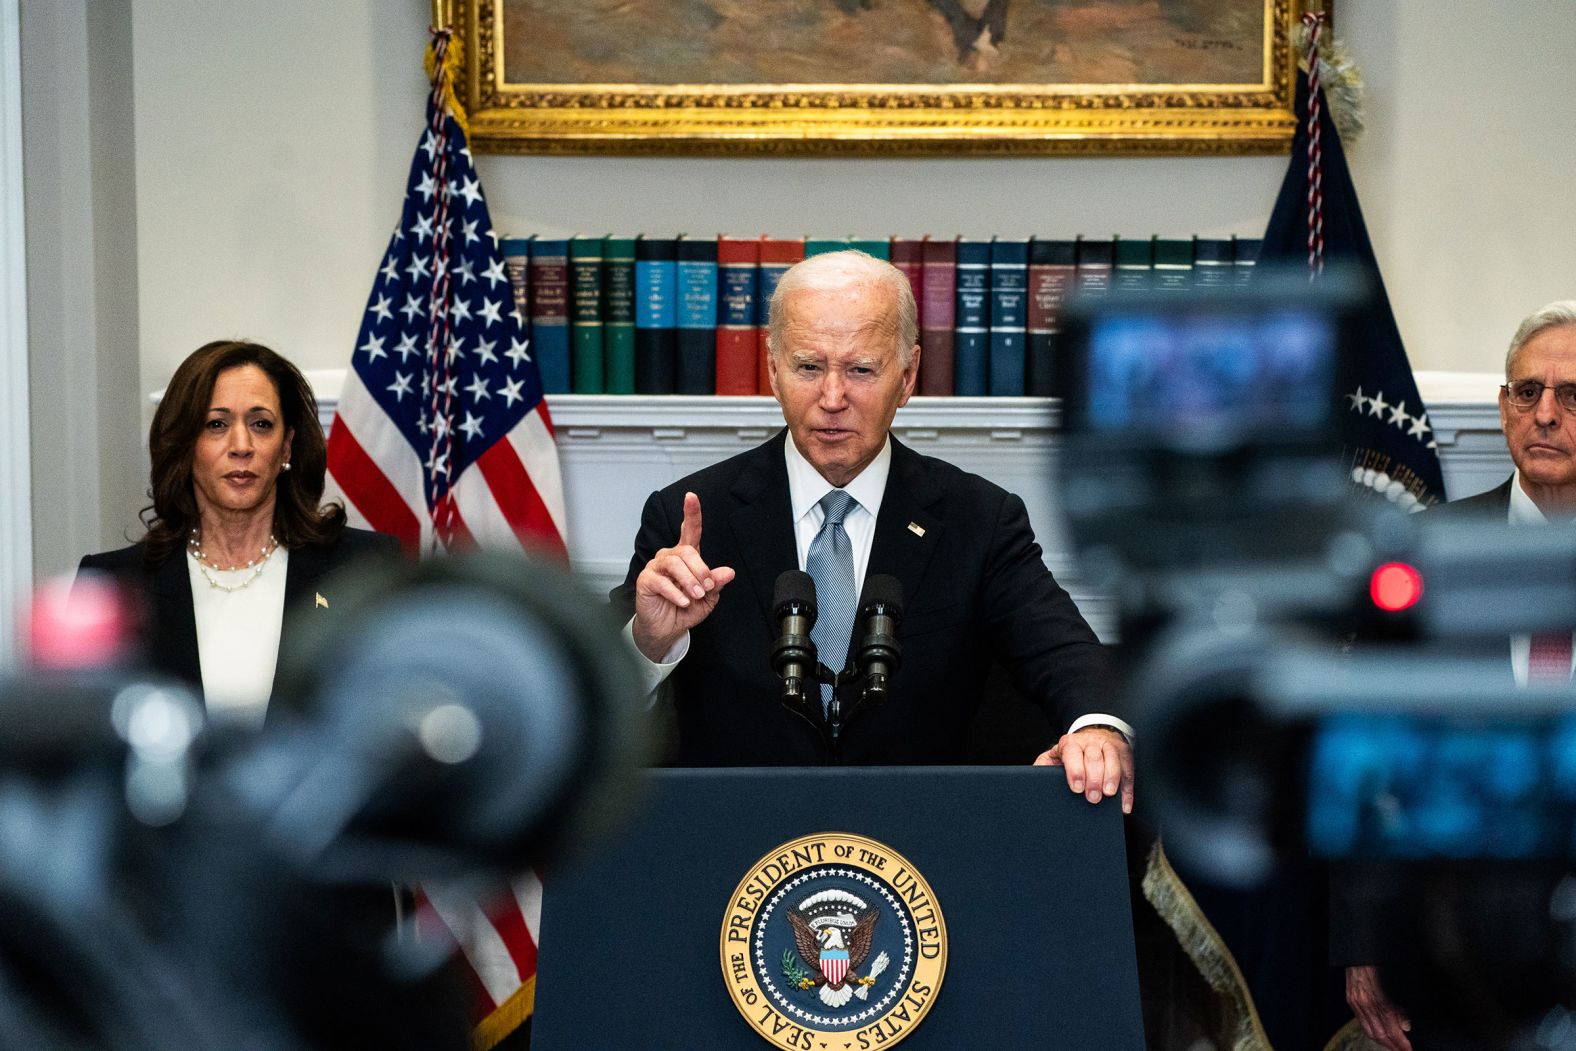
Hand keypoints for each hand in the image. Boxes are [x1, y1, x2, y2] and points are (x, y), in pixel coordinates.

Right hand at [631, 492, 734, 661]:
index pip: (689, 530)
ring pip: (674, 563)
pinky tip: (682, 601)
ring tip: (695, 595)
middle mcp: (669, 557)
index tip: (691, 497)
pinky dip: (675, 592)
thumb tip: (728, 572)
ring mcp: (656, 568)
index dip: (691, 513)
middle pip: (686, 551)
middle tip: (706, 587)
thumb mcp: (708, 597)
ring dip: (689, 581)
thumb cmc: (685, 609)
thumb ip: (716, 583)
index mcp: (686, 557)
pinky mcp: (645, 581)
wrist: (667, 629)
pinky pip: (661, 581)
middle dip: (700, 570)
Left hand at [1035, 727, 1133, 813]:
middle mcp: (1091, 743)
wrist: (1091, 735)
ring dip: (1112, 778)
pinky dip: (1127, 789)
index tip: (1076, 788)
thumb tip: (1034, 781)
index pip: (1073, 753)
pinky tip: (1123, 805)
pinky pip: (1128, 771)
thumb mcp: (1053, 756)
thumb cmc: (1070, 753)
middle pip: (1094, 758)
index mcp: (1071, 743)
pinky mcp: (1124, 755)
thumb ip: (1044, 767)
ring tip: (1109, 795)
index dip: (1075, 770)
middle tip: (1092, 798)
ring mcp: (1108, 747)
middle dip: (1094, 779)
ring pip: (1113, 760)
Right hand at [1346, 965, 1411, 1050]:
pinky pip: (1361, 1020)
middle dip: (1392, 1046)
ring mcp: (1357, 1001)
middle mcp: (1367, 1003)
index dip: (1402, 1044)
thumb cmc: (1379, 961)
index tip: (1408, 1049)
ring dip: (1381, 1041)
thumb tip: (1406, 1024)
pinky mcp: (1351, 998)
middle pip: (1380, 1035)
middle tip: (1402, 1050)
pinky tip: (1377, 1031)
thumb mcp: (1398, 982)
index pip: (1393, 1031)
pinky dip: (1370, 1030)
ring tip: (1391, 1045)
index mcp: (1380, 1000)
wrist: (1361, 949)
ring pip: (1369, 1031)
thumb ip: (1401, 1006)